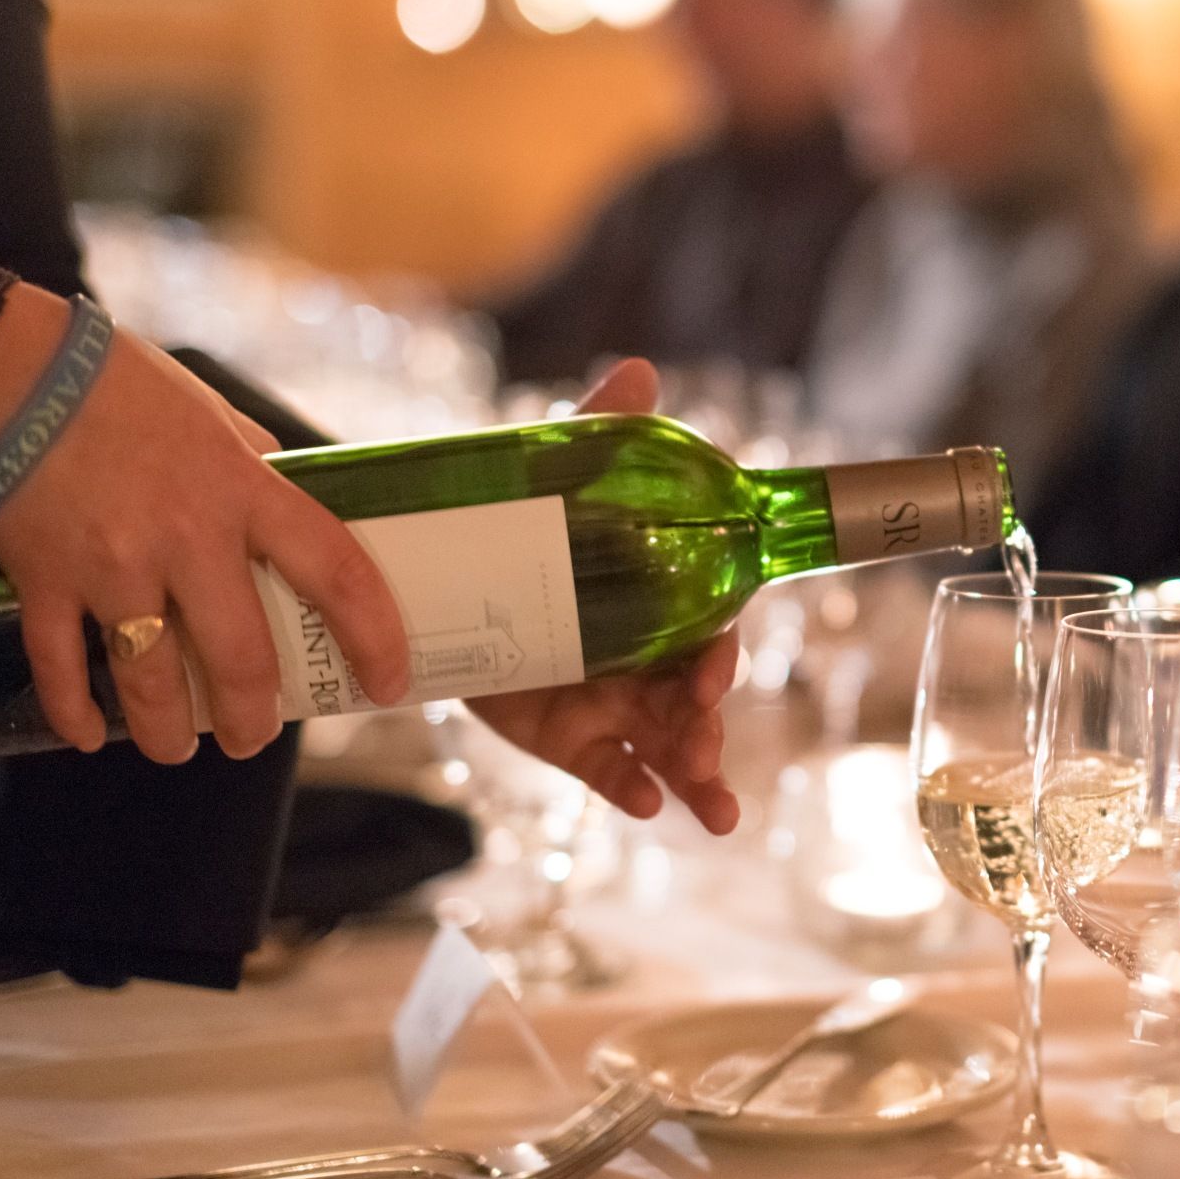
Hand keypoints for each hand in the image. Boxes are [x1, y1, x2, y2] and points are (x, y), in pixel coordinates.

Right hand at [0, 315, 409, 762]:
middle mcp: (186, 537)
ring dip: (169, 731)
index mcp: (243, 490)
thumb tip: (292, 496)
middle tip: (256, 737)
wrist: (7, 370)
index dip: (373, 636)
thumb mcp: (214, 415)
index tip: (387, 682)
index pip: (335, 572)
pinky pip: (60, 665)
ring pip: (152, 679)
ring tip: (178, 749)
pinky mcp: (44, 579)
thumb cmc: (119, 386)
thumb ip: (255, 464)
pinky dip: (75, 709)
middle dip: (254, 716)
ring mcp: (112, 565)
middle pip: (241, 657)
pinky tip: (89, 734)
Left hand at [465, 358, 741, 834]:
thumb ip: (604, 432)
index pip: (709, 633)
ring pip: (667, 745)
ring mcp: (614, 701)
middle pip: (696, 702)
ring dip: (694, 775)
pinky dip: (631, 787)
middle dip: (709, 731)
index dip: (718, 657)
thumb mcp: (566, 475)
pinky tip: (648, 806)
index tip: (712, 675)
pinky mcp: (571, 735)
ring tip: (709, 807)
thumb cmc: (536, 521)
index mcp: (666, 601)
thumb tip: (637, 371)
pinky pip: (610, 768)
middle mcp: (651, 657)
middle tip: (705, 751)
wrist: (461, 571)